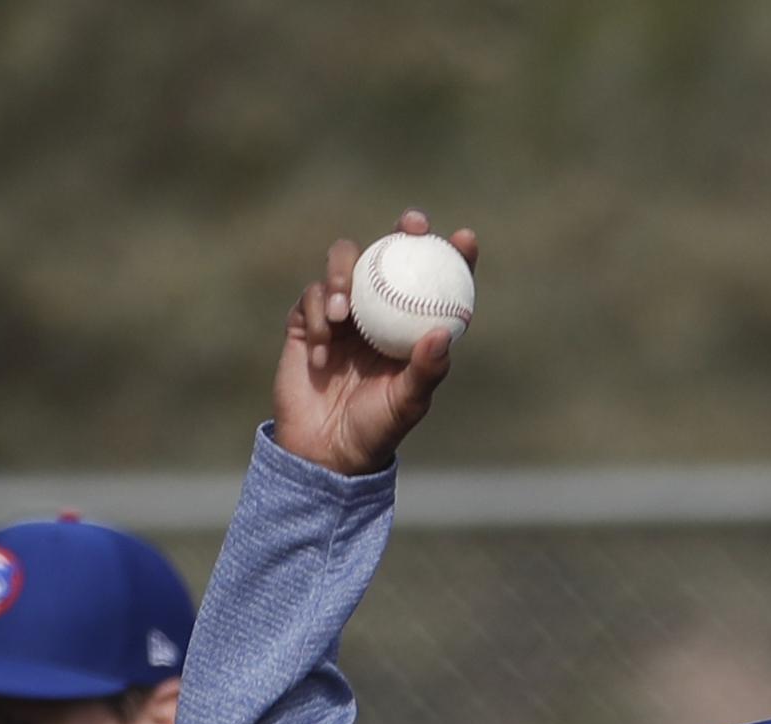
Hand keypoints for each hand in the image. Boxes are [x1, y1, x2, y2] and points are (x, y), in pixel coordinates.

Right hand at [273, 209, 476, 476]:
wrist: (326, 450)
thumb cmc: (376, 428)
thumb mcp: (407, 403)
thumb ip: (426, 370)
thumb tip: (442, 333)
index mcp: (411, 326)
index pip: (435, 282)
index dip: (452, 255)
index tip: (464, 237)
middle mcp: (379, 311)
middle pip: (389, 255)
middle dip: (401, 233)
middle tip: (409, 227)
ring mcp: (342, 313)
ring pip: (343, 264)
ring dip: (343, 276)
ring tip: (342, 312)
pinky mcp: (306, 321)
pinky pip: (311, 299)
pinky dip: (316, 319)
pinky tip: (320, 353)